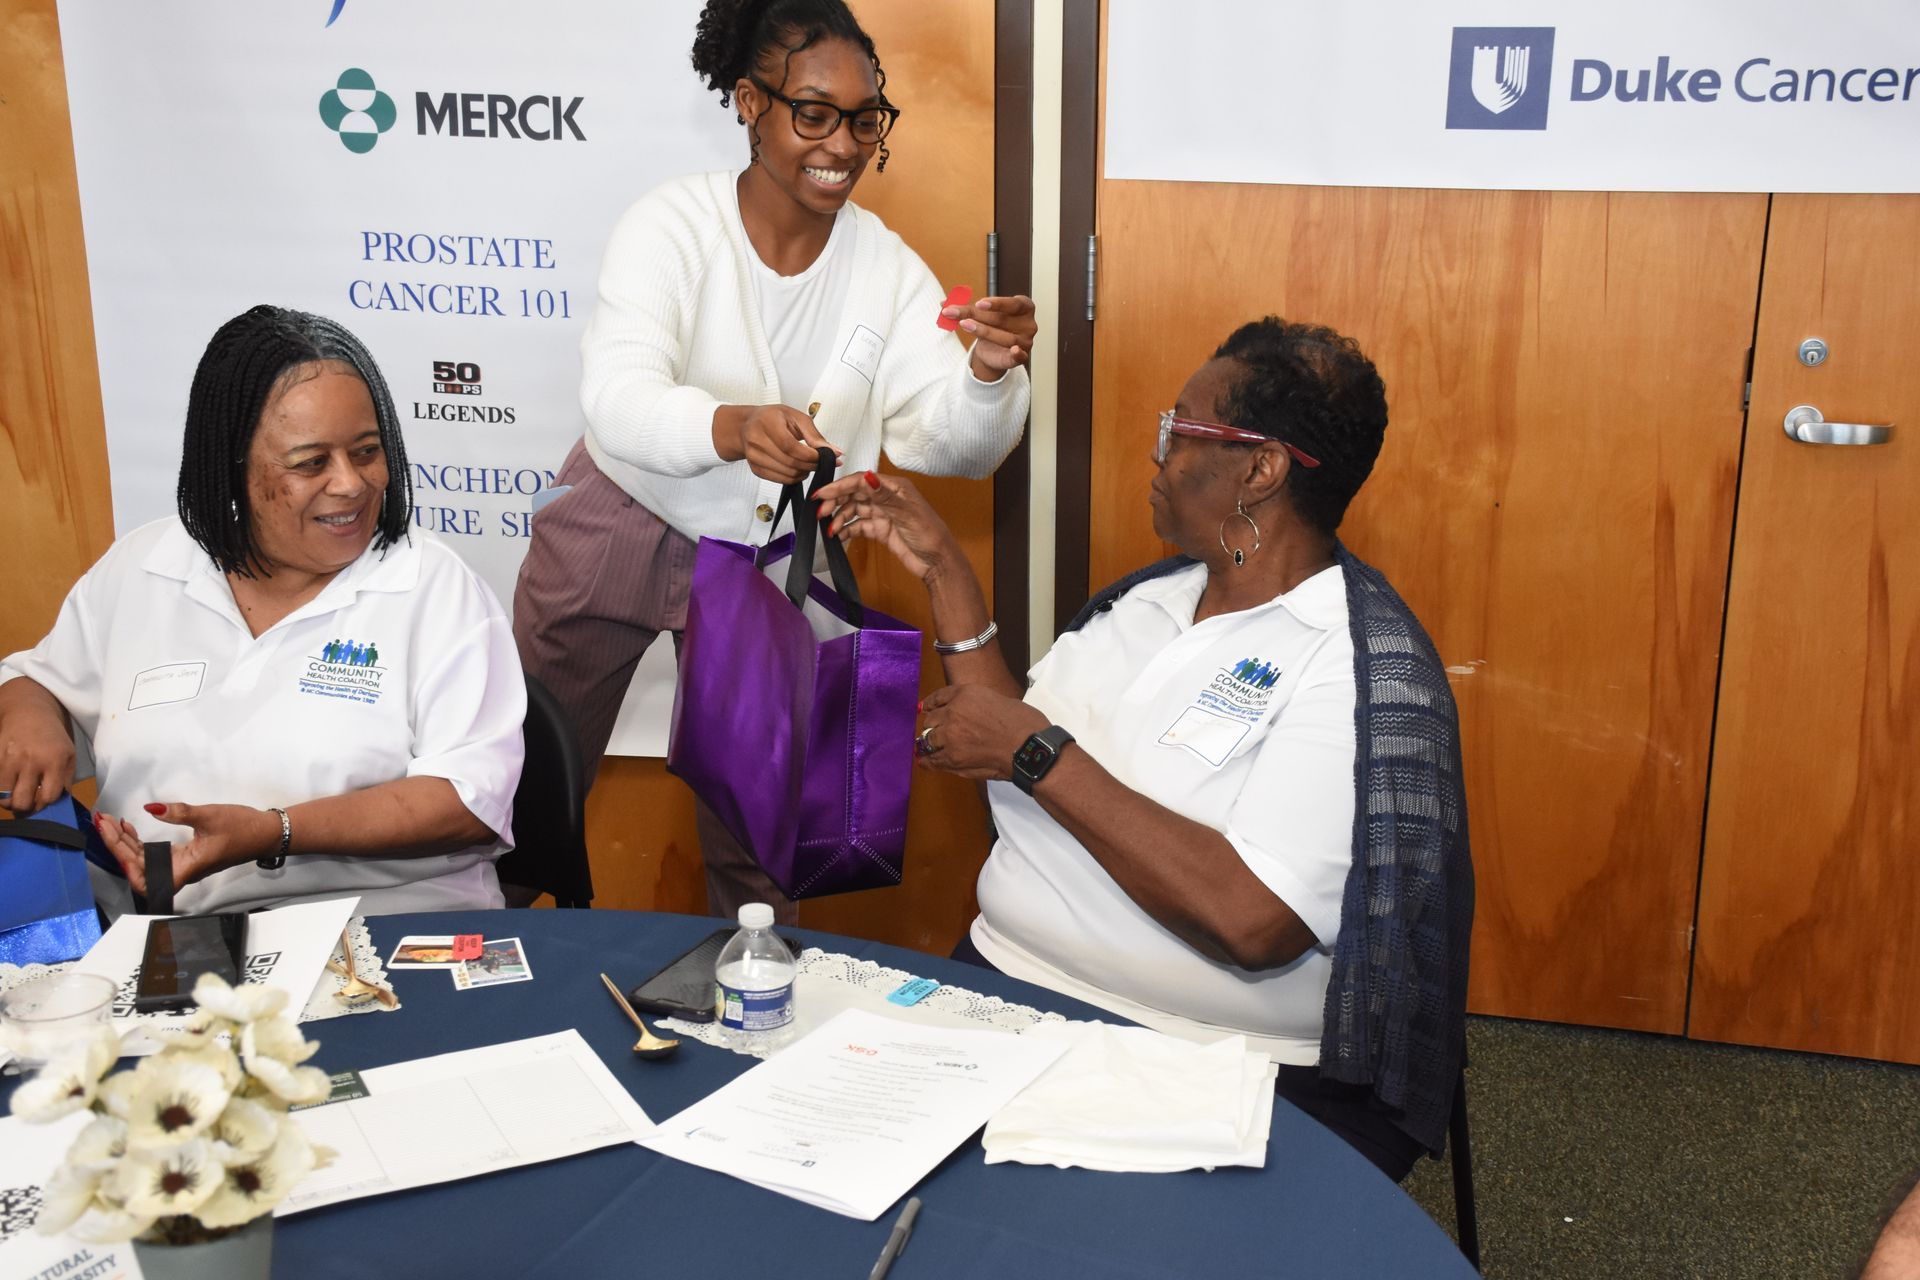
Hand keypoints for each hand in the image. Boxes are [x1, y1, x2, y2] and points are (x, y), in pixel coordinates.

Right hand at [0, 700, 75, 814]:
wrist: (28, 713)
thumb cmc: (52, 739)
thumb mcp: (68, 756)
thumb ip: (64, 780)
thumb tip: (57, 806)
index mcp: (55, 760)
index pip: (48, 797)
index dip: (45, 805)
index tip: (42, 804)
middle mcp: (32, 761)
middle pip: (23, 802)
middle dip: (24, 809)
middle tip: (26, 806)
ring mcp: (11, 759)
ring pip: (4, 798)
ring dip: (9, 802)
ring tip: (15, 797)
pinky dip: (0, 791)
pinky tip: (7, 786)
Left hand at [95, 802, 279, 895]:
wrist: (265, 833)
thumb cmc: (241, 828)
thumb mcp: (210, 816)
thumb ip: (179, 812)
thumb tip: (151, 808)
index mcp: (186, 866)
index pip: (148, 881)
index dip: (127, 868)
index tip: (115, 842)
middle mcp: (181, 869)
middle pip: (139, 867)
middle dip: (117, 845)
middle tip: (102, 821)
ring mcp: (182, 862)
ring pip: (144, 860)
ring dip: (125, 842)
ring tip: (109, 821)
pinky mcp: (185, 855)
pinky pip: (154, 853)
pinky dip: (138, 841)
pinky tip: (130, 827)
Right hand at [723, 404, 842, 483]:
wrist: (748, 425)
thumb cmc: (773, 418)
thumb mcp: (796, 417)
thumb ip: (815, 435)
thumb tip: (835, 452)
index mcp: (767, 422)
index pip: (791, 446)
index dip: (810, 455)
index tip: (824, 456)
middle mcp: (756, 440)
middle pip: (789, 462)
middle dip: (810, 465)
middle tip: (821, 462)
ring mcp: (753, 456)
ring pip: (786, 474)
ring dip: (803, 473)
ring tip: (810, 464)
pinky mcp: (755, 469)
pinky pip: (779, 480)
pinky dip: (794, 478)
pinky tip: (799, 469)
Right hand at [813, 471, 957, 580]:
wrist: (937, 563)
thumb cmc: (928, 534)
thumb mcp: (906, 513)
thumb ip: (884, 495)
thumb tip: (867, 476)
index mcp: (893, 487)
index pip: (860, 481)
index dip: (839, 486)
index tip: (820, 494)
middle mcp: (886, 498)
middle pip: (854, 494)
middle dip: (836, 502)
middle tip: (820, 513)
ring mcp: (882, 514)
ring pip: (854, 510)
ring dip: (840, 517)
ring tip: (829, 529)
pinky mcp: (880, 530)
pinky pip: (858, 526)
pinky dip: (847, 530)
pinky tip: (837, 536)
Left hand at [912, 684, 1048, 780]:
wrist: (1029, 747)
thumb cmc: (1024, 724)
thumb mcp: (998, 700)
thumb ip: (978, 706)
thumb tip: (970, 717)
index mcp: (966, 693)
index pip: (939, 697)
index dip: (931, 704)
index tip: (926, 709)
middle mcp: (953, 711)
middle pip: (930, 720)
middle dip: (932, 726)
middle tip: (933, 733)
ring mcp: (950, 735)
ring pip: (927, 740)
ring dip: (928, 744)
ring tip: (927, 749)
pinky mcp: (953, 757)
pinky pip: (933, 759)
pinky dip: (928, 762)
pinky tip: (925, 762)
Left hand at [948, 295, 1036, 380]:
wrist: (993, 350)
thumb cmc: (991, 325)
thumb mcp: (979, 314)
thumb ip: (965, 308)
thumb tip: (942, 304)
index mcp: (1024, 307)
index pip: (1013, 304)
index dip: (997, 303)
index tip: (978, 303)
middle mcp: (1029, 324)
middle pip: (1004, 320)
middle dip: (979, 316)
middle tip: (958, 314)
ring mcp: (1026, 341)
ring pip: (1006, 338)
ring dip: (984, 331)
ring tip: (965, 325)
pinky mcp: (1021, 358)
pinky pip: (1021, 357)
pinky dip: (1018, 354)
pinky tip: (1014, 351)